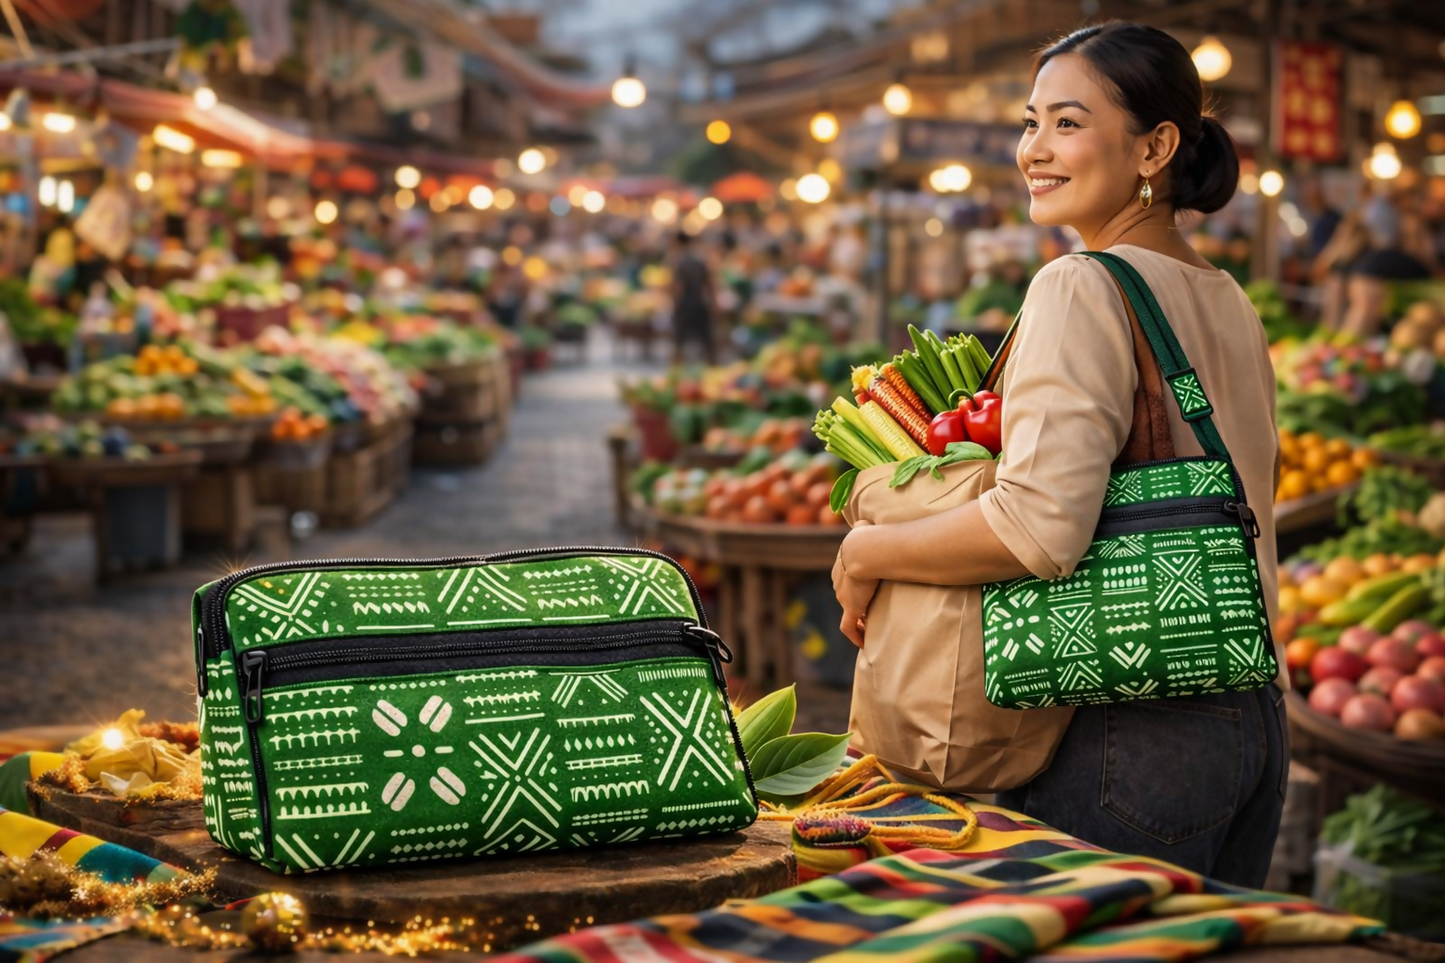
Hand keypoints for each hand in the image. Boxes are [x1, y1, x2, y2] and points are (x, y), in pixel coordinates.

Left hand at [832, 521, 878, 648]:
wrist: (865, 551)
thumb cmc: (868, 537)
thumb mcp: (864, 526)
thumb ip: (863, 524)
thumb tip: (866, 519)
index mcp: (841, 566)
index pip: (844, 580)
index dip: (855, 587)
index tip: (866, 592)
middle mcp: (838, 583)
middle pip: (845, 597)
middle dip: (856, 605)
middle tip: (870, 612)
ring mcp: (843, 597)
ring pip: (848, 613)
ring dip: (858, 621)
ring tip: (870, 628)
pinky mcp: (850, 608)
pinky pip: (848, 627)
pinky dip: (855, 636)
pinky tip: (863, 644)